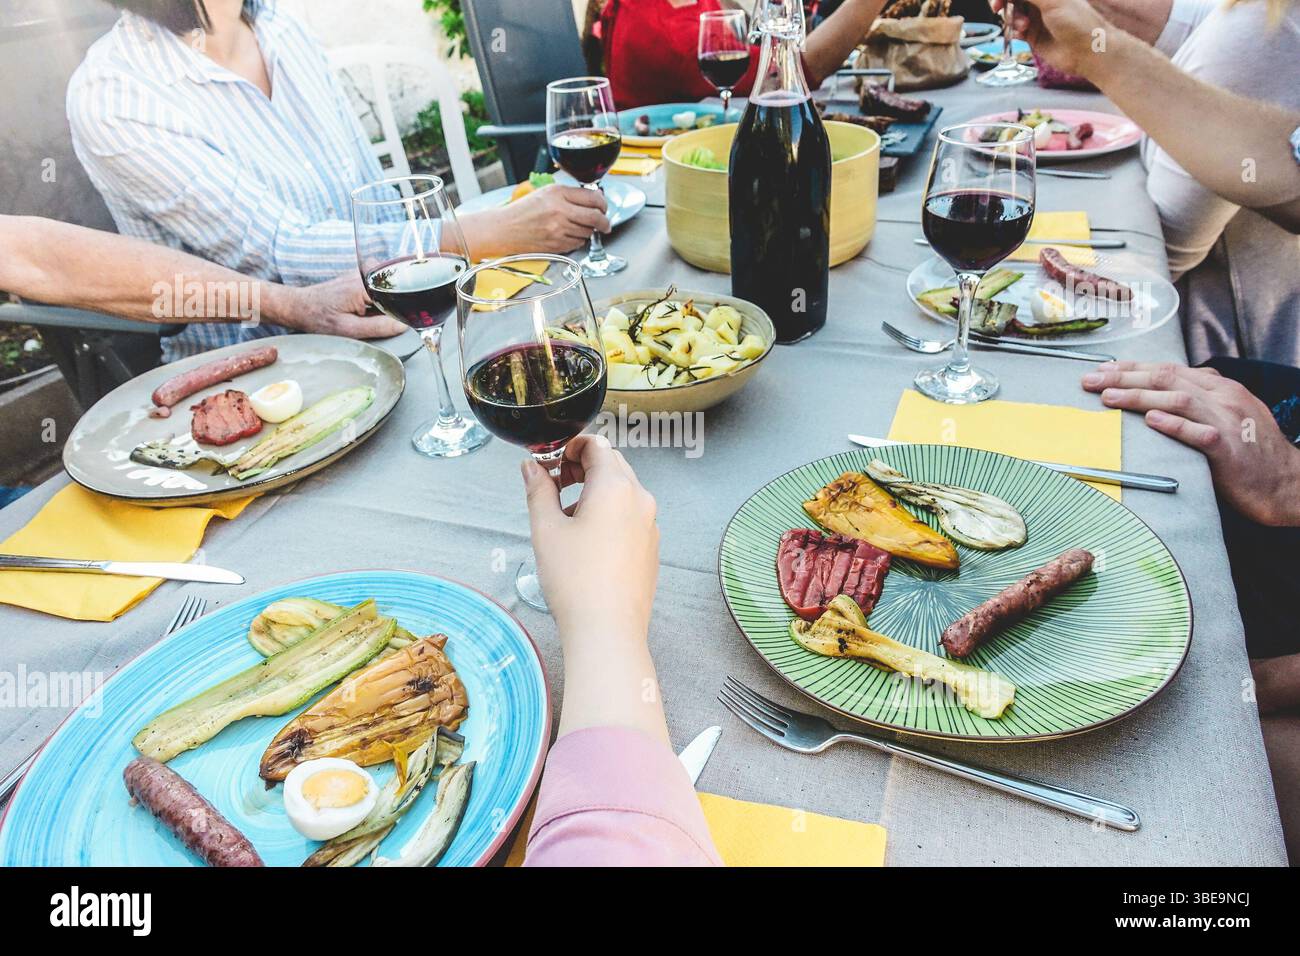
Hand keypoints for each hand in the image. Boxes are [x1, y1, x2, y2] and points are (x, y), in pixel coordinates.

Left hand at [276, 273, 405, 338]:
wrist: (300, 307)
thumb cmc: (319, 318)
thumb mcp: (348, 329)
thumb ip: (377, 327)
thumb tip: (403, 325)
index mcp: (364, 285)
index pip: (397, 296)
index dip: (399, 313)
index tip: (394, 325)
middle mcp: (366, 274)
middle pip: (395, 290)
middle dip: (393, 308)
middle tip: (371, 320)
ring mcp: (364, 272)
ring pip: (389, 289)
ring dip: (386, 304)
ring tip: (365, 314)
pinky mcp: (361, 276)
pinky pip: (381, 287)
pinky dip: (379, 300)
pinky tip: (366, 309)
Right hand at [464, 184, 610, 257]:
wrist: (504, 229)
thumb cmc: (523, 210)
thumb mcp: (546, 193)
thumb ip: (570, 195)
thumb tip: (594, 200)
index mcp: (558, 193)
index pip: (593, 198)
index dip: (603, 204)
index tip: (603, 207)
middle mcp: (560, 211)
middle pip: (596, 217)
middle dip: (604, 222)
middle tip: (605, 224)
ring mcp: (559, 229)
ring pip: (588, 232)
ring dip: (588, 231)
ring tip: (576, 227)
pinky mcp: (557, 244)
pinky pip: (578, 243)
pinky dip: (577, 240)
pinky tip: (566, 235)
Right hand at [521, 434, 658, 645]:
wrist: (607, 629)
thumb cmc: (575, 580)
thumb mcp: (546, 530)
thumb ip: (538, 490)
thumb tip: (531, 467)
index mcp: (616, 487)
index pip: (598, 445)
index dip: (571, 447)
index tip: (552, 462)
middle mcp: (640, 500)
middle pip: (613, 464)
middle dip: (583, 467)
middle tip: (557, 486)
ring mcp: (650, 524)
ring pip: (624, 490)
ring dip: (596, 490)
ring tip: (568, 517)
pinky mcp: (651, 546)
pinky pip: (631, 515)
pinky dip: (611, 513)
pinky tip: (588, 540)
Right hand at [991, 0, 1109, 77]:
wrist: (1086, 52)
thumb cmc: (1076, 22)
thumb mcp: (1052, 1)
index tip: (998, 1)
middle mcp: (1041, 2)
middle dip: (1004, 2)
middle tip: (998, 9)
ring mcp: (1036, 17)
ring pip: (1011, 12)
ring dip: (1011, 18)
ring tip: (1023, 26)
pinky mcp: (1032, 36)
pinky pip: (1014, 30)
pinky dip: (1012, 30)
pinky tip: (1020, 34)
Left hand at [1083, 361, 1299, 525]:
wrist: (1287, 483)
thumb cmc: (1250, 453)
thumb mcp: (1227, 416)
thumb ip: (1198, 402)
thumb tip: (1156, 397)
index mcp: (1219, 388)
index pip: (1168, 369)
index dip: (1131, 367)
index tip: (1101, 370)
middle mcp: (1223, 398)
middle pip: (1166, 378)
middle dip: (1124, 377)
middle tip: (1090, 381)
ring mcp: (1228, 421)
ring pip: (1178, 400)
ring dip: (1139, 397)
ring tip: (1108, 397)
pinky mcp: (1229, 449)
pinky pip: (1200, 433)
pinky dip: (1175, 425)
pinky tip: (1152, 420)